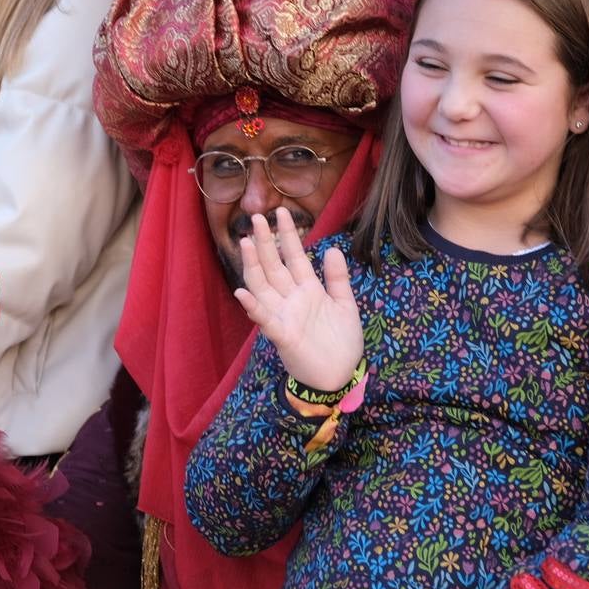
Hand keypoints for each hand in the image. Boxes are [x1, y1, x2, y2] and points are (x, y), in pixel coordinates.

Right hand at [234, 208, 362, 391]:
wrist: (340, 376)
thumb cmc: (342, 342)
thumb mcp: (345, 305)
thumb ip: (337, 278)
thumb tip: (332, 248)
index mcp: (308, 289)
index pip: (294, 256)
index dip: (288, 235)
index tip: (280, 212)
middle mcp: (291, 299)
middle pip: (274, 265)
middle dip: (266, 242)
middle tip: (256, 218)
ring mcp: (284, 316)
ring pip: (263, 286)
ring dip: (254, 266)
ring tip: (246, 244)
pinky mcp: (282, 336)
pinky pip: (265, 319)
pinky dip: (253, 307)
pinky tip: (243, 292)